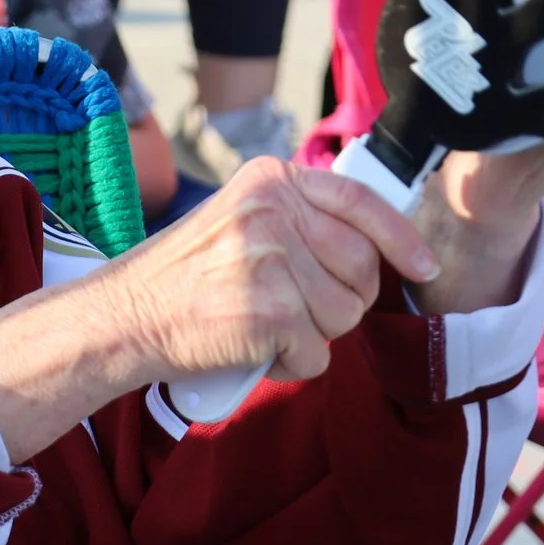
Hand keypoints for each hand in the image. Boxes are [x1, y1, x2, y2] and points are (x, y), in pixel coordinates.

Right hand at [107, 156, 436, 388]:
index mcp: (270, 180)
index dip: (400, 238)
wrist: (122, 317)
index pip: (360, 201)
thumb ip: (296, 218)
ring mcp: (272, 260)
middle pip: (361, 267)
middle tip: (294, 308)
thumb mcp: (238, 219)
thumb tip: (374, 244)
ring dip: (313, 335)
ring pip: (346, 315)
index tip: (421, 266)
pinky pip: (319, 354)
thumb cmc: (181, 277)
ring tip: (264, 326)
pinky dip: (291, 364)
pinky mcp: (270, 313)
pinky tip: (254, 350)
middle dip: (342, 299)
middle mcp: (274, 211)